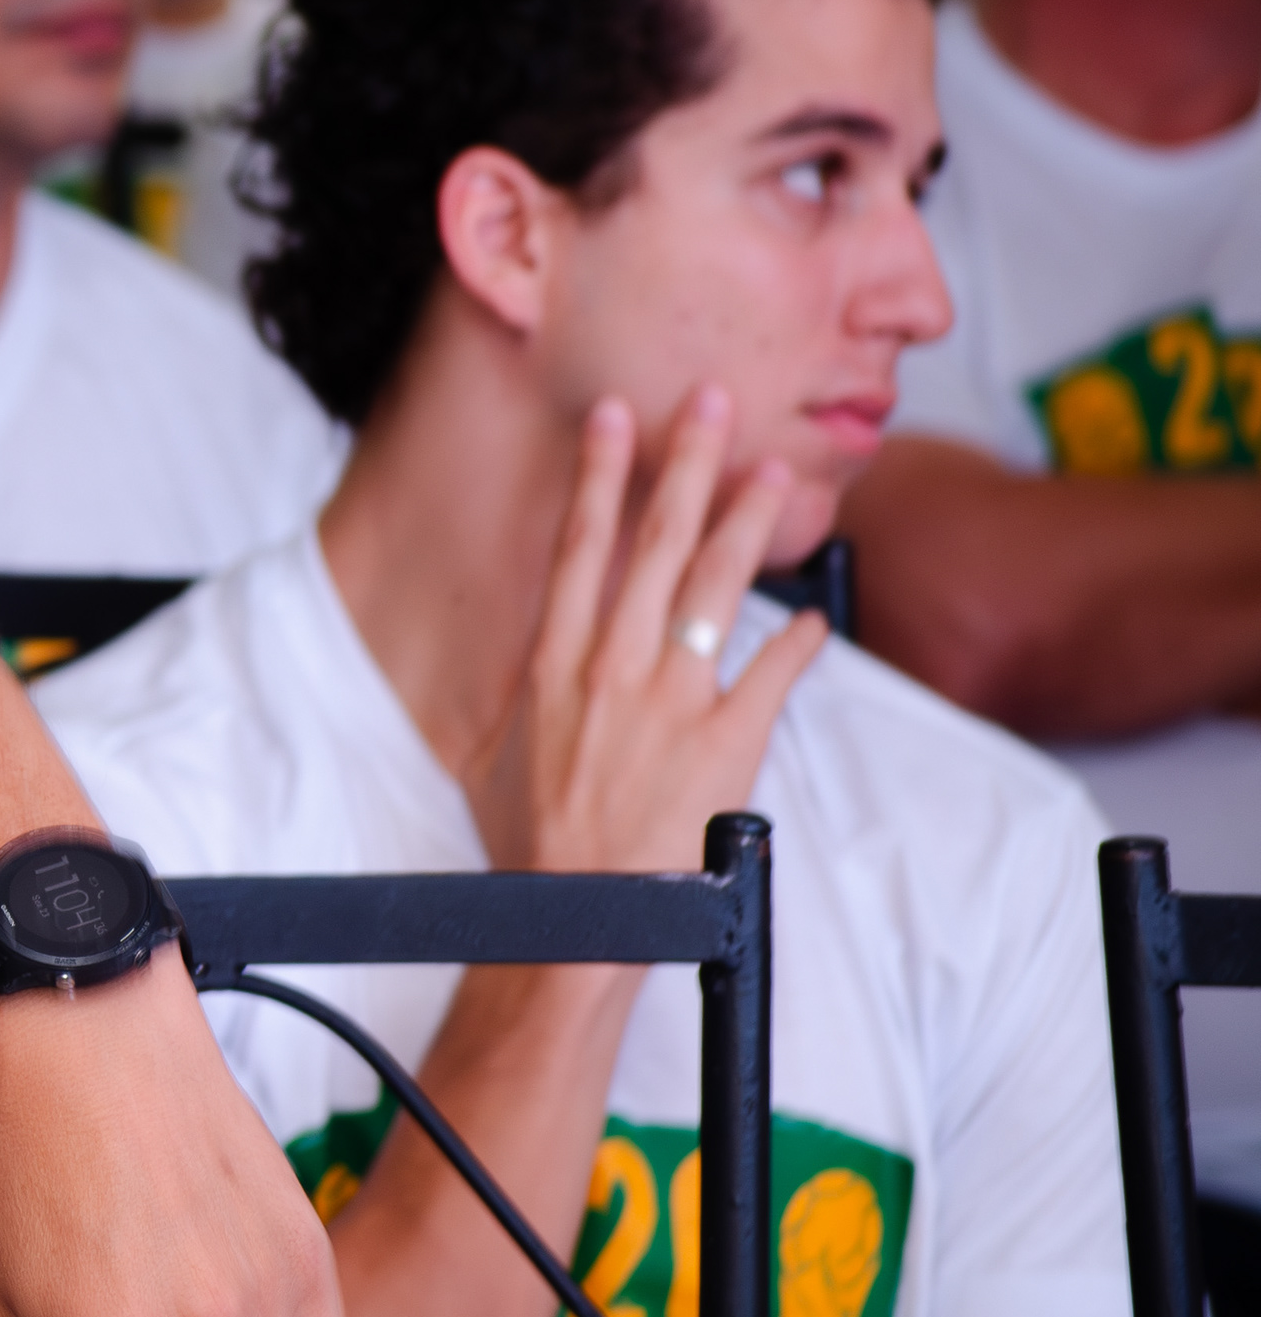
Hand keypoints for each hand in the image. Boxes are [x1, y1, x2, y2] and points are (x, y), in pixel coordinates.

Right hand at [503, 389, 824, 877]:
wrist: (575, 913)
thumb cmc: (532, 843)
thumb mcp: (502, 750)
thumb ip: (527, 695)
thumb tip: (536, 660)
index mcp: (555, 662)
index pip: (581, 546)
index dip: (602, 476)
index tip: (618, 419)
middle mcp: (612, 667)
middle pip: (655, 544)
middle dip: (686, 465)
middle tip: (712, 403)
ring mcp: (671, 701)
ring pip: (714, 588)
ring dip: (748, 524)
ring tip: (775, 474)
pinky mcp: (725, 744)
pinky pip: (772, 677)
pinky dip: (796, 642)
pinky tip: (814, 613)